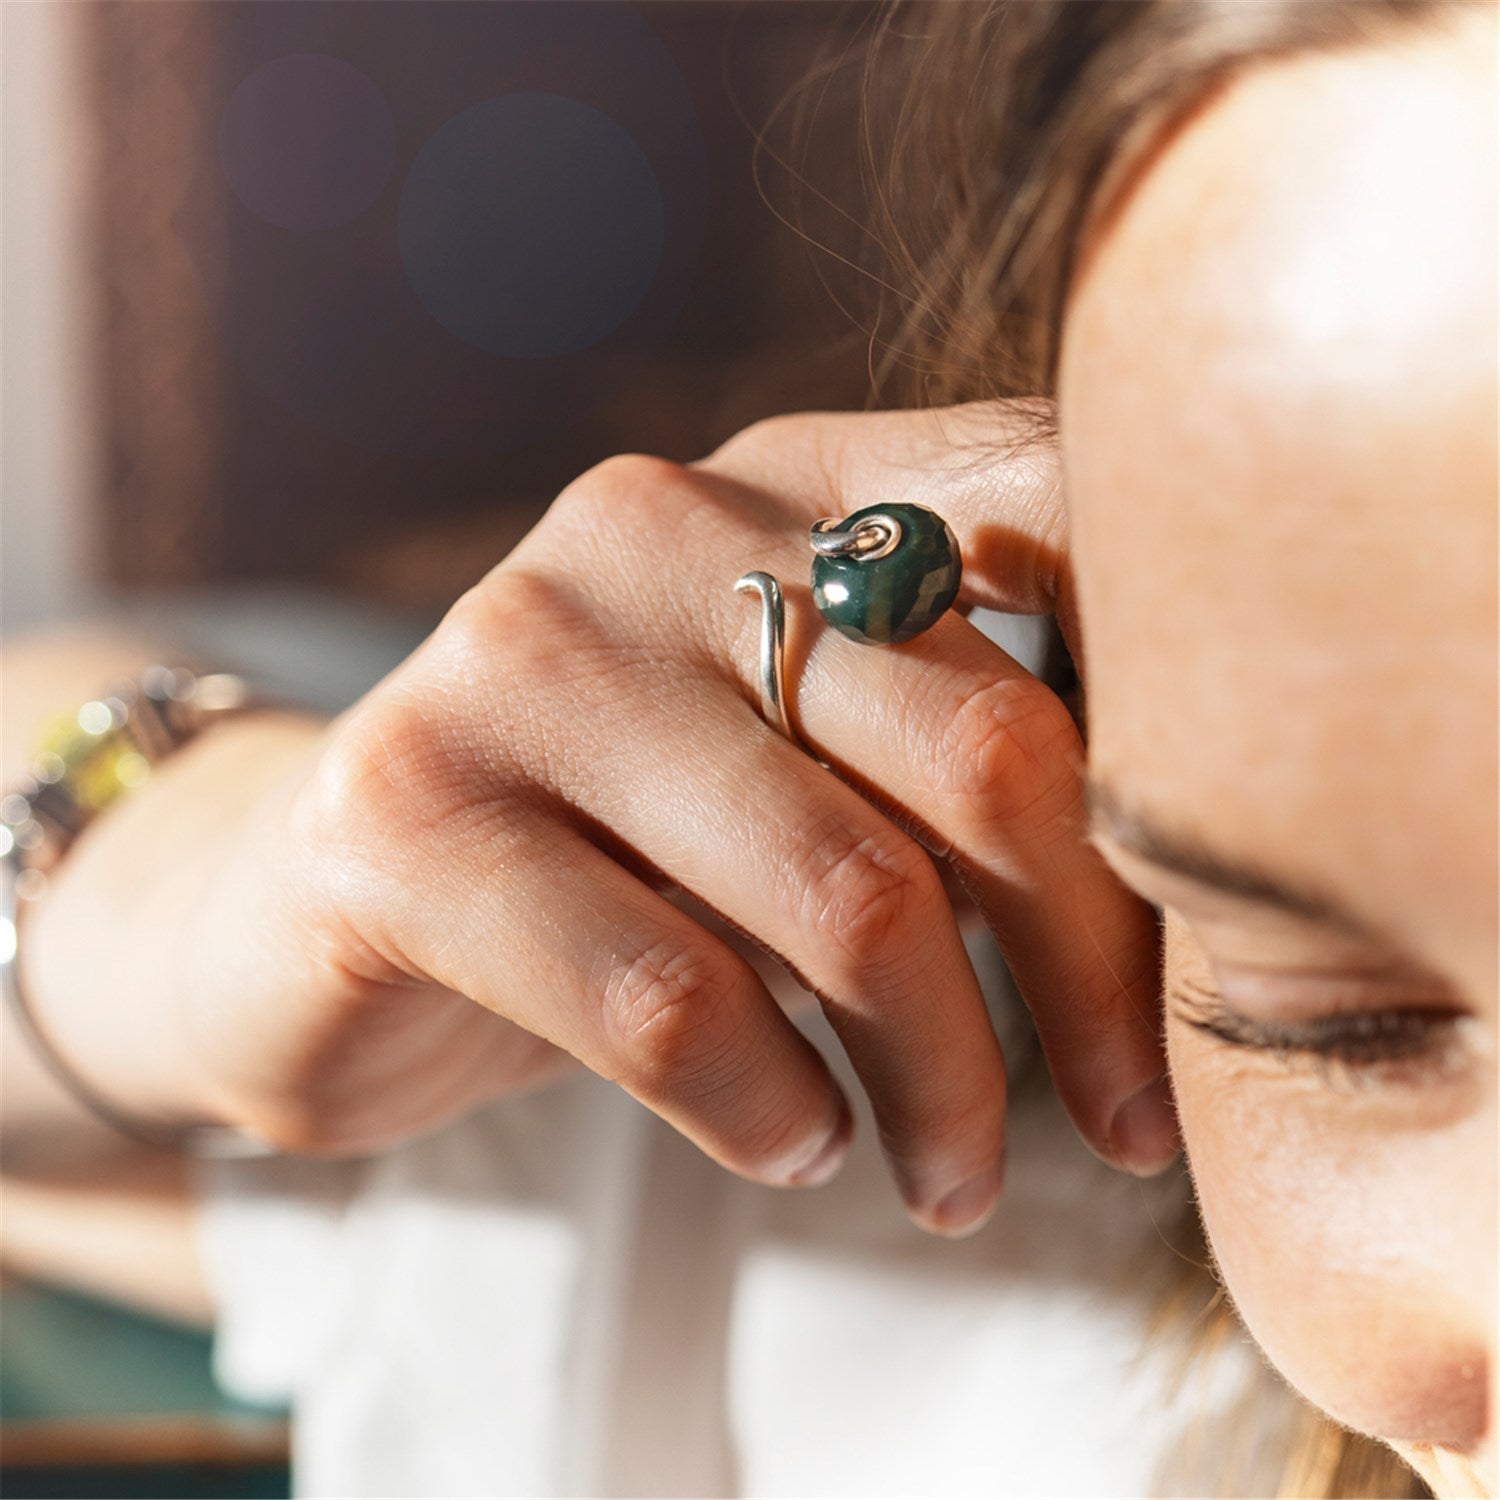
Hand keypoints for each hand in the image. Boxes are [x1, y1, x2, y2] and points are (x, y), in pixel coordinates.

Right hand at [28, 404, 1170, 1235]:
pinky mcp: (408, 812)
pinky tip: (795, 1141)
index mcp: (787, 485)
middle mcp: (657, 527)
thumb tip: (1192, 890)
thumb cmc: (631, 849)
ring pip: (847, 897)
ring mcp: (521, 655)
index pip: (1061, 522)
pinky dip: (773, 1107)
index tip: (1215, 919)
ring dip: (946, 1085)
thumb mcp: (809, 773)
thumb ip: (960, 765)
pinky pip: (672, 999)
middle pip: (988, 749)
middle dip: (1091, 975)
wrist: (333, 898)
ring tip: (952, 1172)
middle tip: (1125, 1122)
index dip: (1173, 717)